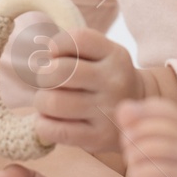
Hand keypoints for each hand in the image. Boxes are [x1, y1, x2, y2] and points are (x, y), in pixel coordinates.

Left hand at [32, 26, 148, 152]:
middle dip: (44, 76)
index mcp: (115, 56)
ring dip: (42, 102)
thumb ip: (74, 48)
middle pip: (59, 71)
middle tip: (48, 82)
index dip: (57, 45)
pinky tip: (48, 121)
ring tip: (48, 102)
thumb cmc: (106, 80)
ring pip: (54, 102)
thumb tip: (39, 56)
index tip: (54, 56)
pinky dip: (43, 125)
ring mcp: (107, 111)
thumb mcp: (103, 56)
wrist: (137, 115)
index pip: (78, 39)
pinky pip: (56, 131)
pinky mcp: (99, 137)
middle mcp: (114, 81)